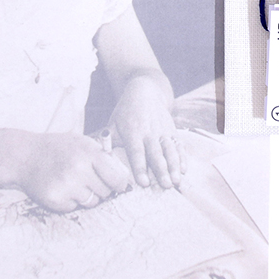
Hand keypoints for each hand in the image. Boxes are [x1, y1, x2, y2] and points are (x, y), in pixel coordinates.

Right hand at [15, 132, 132, 212]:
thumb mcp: (82, 142)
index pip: (116, 177)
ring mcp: (66, 186)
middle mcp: (78, 170)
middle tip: (89, 179)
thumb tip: (124, 178)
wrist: (25, 156)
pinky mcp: (56, 200)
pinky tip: (62, 188)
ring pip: (92, 202)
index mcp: (88, 153)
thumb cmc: (57, 148)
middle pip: (106, 192)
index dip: (120, 183)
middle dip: (101, 188)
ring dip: (87, 195)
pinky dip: (72, 201)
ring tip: (74, 182)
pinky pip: (75, 207)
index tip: (119, 185)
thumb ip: (102, 156)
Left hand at [110, 74, 184, 189]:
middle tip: (166, 186)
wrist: (145, 92)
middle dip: (162, 170)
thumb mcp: (113, 123)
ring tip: (176, 180)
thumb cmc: (125, 112)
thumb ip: (106, 141)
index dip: (140, 168)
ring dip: (174, 166)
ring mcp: (162, 131)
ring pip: (170, 150)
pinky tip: (184, 169)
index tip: (144, 183)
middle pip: (156, 153)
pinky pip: (179, 145)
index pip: (137, 152)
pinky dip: (182, 157)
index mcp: (133, 132)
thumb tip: (95, 158)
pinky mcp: (172, 130)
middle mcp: (149, 132)